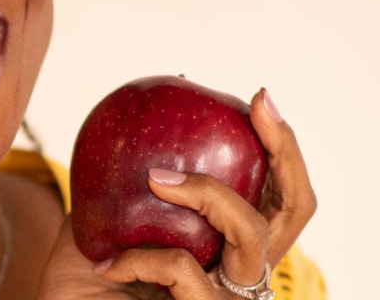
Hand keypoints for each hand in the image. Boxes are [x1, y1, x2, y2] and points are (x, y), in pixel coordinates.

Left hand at [35, 88, 316, 299]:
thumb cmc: (85, 290)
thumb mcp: (102, 229)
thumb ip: (117, 188)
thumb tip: (122, 125)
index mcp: (225, 252)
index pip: (277, 199)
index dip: (282, 149)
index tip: (260, 99)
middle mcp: (242, 278)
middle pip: (295, 211)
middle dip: (284, 151)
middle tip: (257, 108)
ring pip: (249, 231)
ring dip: (205, 193)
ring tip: (156, 178)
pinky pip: (184, 269)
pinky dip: (141, 259)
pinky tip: (107, 266)